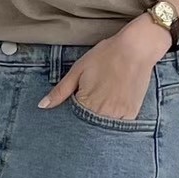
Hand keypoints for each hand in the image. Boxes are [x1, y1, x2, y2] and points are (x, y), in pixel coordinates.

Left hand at [38, 14, 172, 117]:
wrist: (136, 48)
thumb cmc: (105, 56)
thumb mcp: (78, 70)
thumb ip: (60, 91)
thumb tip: (42, 106)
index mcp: (86, 103)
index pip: (73, 121)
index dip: (72, 117)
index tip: (76, 107)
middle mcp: (102, 113)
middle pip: (88, 128)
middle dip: (85, 122)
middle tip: (92, 102)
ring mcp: (118, 115)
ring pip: (103, 129)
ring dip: (99, 122)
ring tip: (103, 103)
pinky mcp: (131, 114)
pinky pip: (119, 126)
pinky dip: (114, 121)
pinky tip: (113, 108)